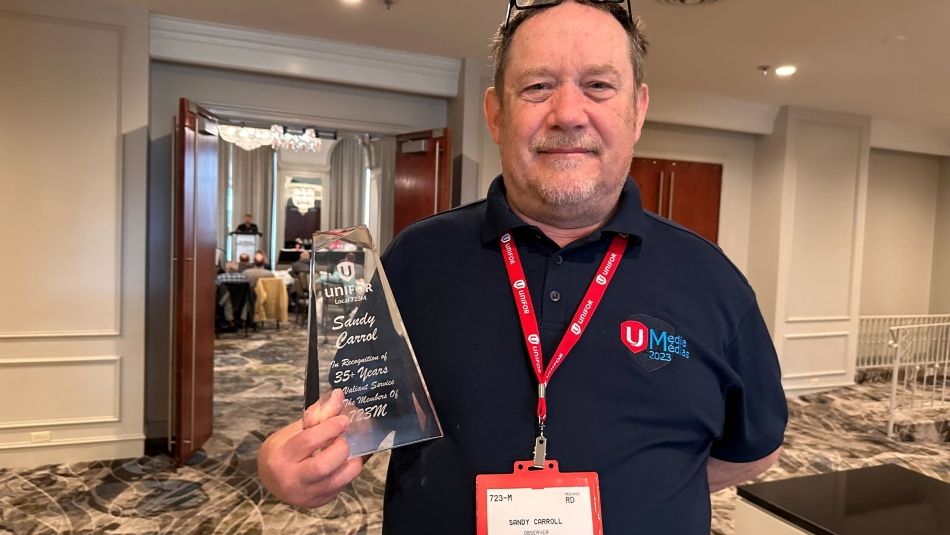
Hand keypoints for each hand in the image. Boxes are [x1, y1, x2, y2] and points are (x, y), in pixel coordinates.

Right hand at [257, 389, 363, 507]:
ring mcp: (306, 494)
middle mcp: (292, 479)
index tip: (343, 420)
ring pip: (338, 480)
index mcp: (281, 457)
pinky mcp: (318, 502)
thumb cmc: (284, 450)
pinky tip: (346, 461)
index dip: (330, 428)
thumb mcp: (295, 430)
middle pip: (323, 466)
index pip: (308, 441)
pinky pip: (341, 487)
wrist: (272, 478)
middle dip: (341, 448)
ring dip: (351, 461)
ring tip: (350, 450)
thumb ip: (317, 415)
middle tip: (345, 437)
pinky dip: (348, 471)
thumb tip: (339, 396)